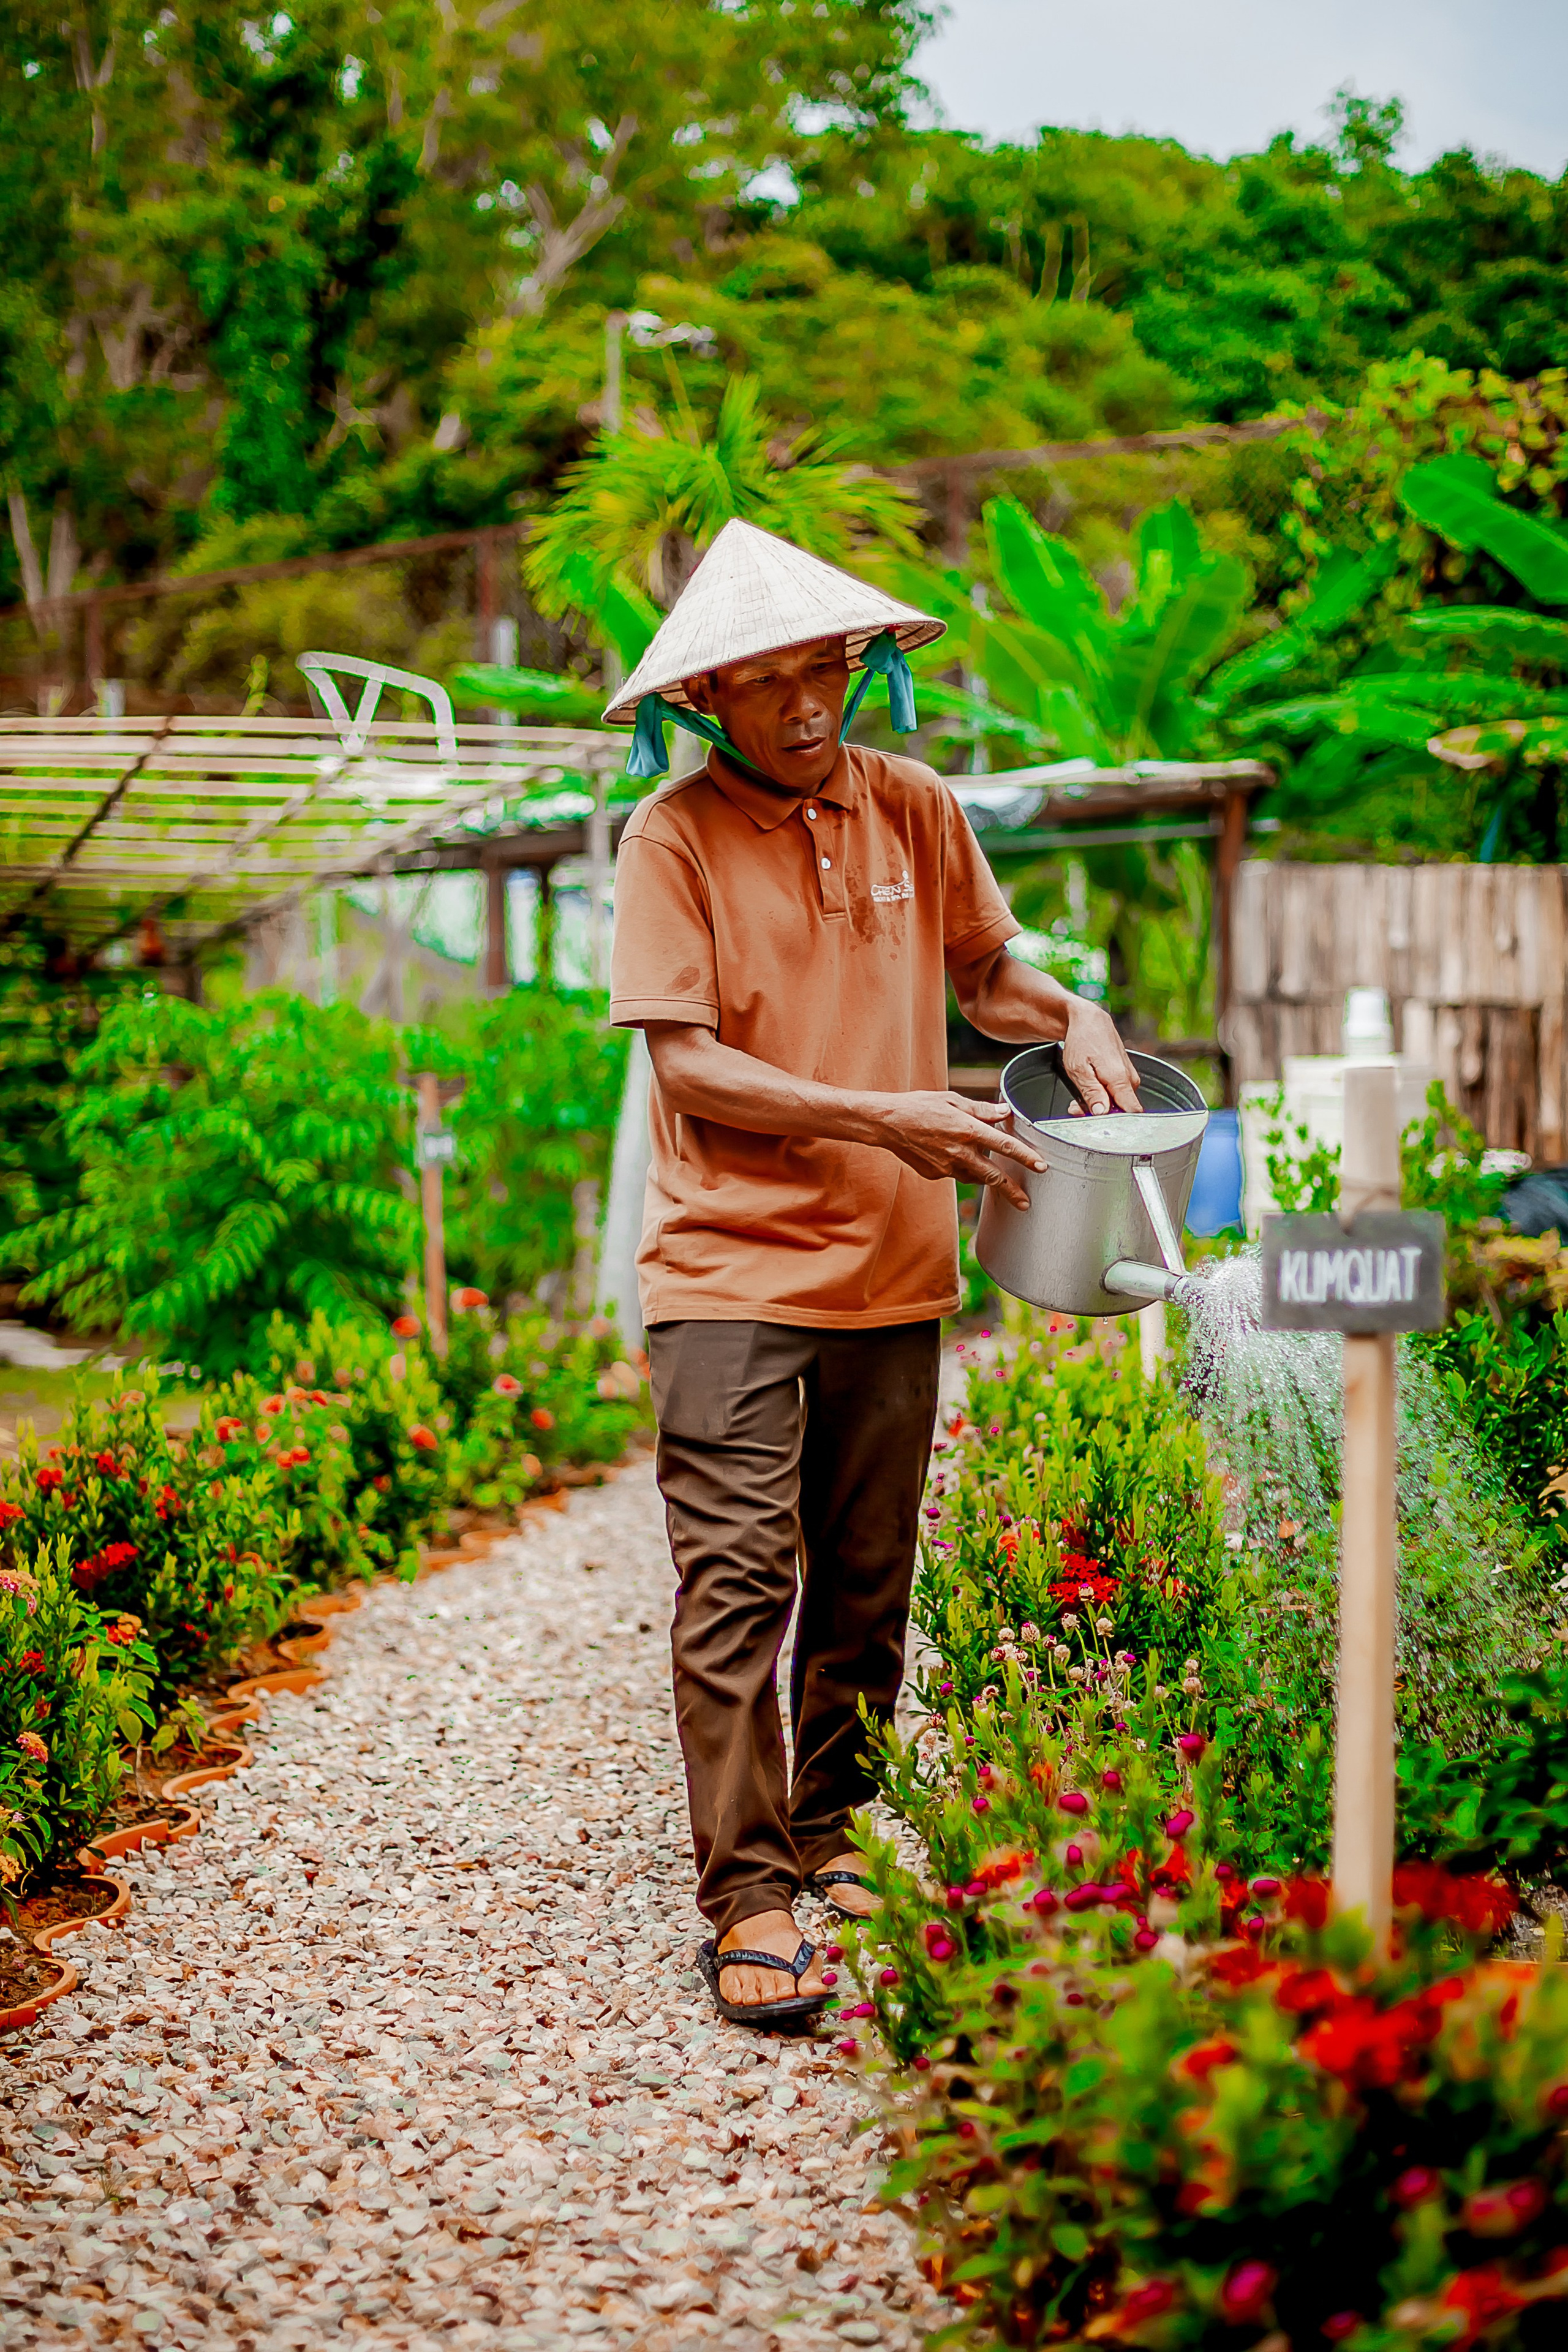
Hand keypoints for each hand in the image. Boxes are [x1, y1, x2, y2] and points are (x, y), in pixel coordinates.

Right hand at [874, 1090, 1047, 1209]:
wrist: (888, 1123)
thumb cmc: (920, 1106)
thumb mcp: (953, 1100)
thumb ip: (981, 1109)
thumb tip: (1004, 1112)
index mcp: (968, 1130)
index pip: (1004, 1145)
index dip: (1025, 1157)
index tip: (1041, 1167)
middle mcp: (959, 1151)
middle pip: (992, 1175)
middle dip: (1011, 1191)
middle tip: (1025, 1202)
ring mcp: (946, 1166)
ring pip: (973, 1176)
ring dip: (983, 1176)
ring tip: (992, 1178)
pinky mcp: (934, 1174)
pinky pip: (954, 1173)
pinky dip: (959, 1167)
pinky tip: (950, 1155)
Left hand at [1061, 1000, 1141, 1114]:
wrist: (1088, 1020)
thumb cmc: (1081, 1041)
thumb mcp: (1078, 1070)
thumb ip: (1092, 1093)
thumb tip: (1102, 1113)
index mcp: (1120, 1079)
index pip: (1132, 1113)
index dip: (1116, 1123)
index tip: (1097, 1122)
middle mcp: (1130, 1079)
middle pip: (1122, 1110)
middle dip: (1100, 1113)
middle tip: (1076, 1108)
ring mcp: (1129, 1076)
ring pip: (1118, 1102)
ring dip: (1099, 1104)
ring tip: (1079, 1096)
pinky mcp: (1126, 1073)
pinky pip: (1118, 1092)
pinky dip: (1102, 1094)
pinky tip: (1089, 1088)